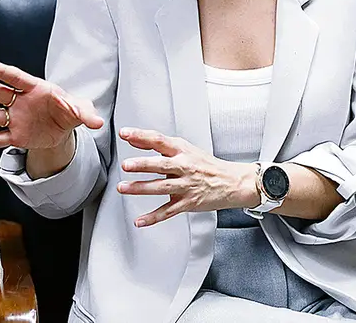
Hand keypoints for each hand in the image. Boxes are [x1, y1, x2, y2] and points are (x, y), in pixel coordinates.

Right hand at [0, 59, 104, 152]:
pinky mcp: (16, 135)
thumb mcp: (81, 111)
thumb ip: (86, 114)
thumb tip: (98, 122)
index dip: (1, 71)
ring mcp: (16, 118)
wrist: (64, 128)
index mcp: (36, 88)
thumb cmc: (70, 111)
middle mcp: (21, 101)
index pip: (16, 77)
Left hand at [117, 128, 259, 226]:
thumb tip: (134, 139)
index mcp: (183, 151)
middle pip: (162, 165)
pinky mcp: (188, 203)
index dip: (142, 136)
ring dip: (141, 188)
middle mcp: (185, 167)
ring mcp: (187, 186)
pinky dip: (153, 217)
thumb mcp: (185, 150)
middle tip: (126, 165)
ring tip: (123, 188)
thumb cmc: (206, 165)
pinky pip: (168, 211)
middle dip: (143, 164)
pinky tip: (139, 220)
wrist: (232, 182)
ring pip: (162, 187)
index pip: (160, 140)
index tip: (125, 134)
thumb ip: (159, 146)